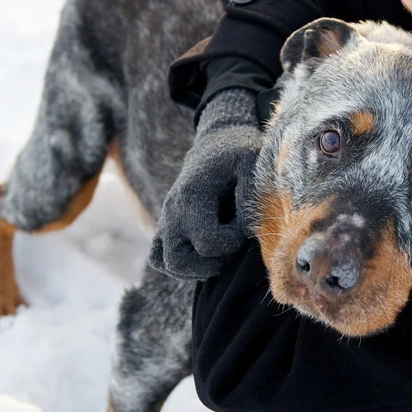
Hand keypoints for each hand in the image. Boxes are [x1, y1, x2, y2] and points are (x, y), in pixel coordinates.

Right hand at [148, 88, 261, 279]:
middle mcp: (173, 211)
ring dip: (195, 268)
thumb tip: (246, 229)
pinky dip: (180, 266)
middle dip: (210, 264)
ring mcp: (166, 220)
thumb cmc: (238, 154)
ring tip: (220, 252)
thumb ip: (250, 194)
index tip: (245, 226)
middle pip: (178, 262)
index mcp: (192, 196)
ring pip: (167, 264)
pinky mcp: (165, 226)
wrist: (217, 143)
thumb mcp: (251, 164)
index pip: (207, 242)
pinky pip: (159, 258)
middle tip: (231, 248)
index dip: (232, 242)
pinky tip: (205, 254)